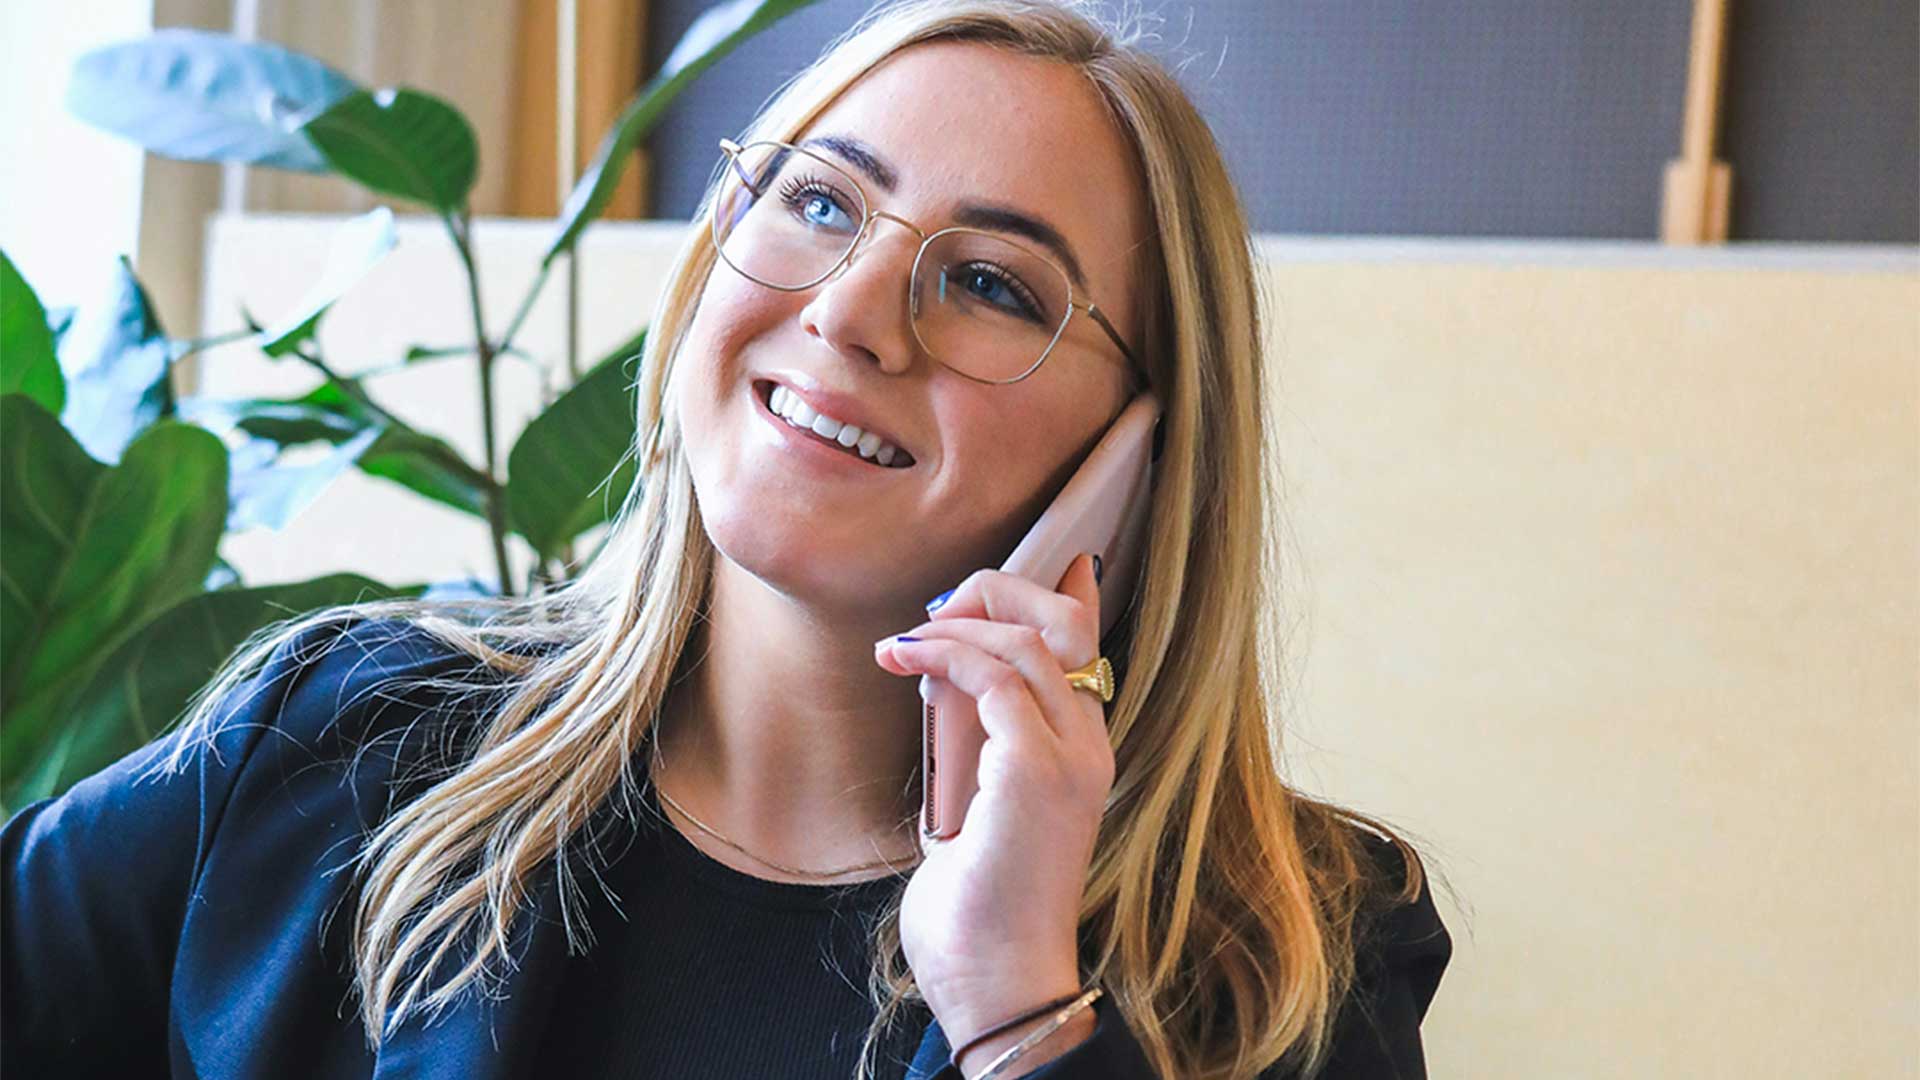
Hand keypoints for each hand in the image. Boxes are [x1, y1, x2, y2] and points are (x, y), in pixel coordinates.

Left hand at [872, 552, 1115, 1057]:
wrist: (997, 978)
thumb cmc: (981, 909)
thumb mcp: (977, 806)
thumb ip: (977, 744)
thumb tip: (947, 686)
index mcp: (1082, 753)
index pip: (1088, 647)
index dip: (1065, 593)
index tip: (1042, 561)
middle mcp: (1089, 746)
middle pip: (1060, 623)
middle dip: (993, 593)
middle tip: (931, 612)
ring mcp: (1070, 756)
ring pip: (1027, 638)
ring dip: (955, 622)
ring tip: (905, 641)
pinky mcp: (1035, 769)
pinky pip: (993, 675)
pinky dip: (944, 653)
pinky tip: (903, 659)